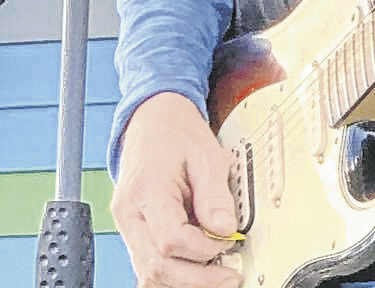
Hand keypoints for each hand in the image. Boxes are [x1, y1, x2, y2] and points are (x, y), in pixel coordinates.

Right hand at [112, 92, 241, 287]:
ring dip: (183, 280)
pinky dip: (173, 271)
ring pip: (149, 273)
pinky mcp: (134, 232)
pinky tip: (197, 265)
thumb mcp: (206, 154)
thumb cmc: (177, 133)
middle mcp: (130, 214)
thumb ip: (215, 194)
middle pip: (155, 267)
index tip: (229, 242)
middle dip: (196, 279)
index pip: (171, 240)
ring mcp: (128, 226)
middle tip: (229, 276)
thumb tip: (226, 230)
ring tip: (216, 272)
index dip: (203, 250)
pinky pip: (149, 264)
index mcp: (147, 191)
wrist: (153, 120)